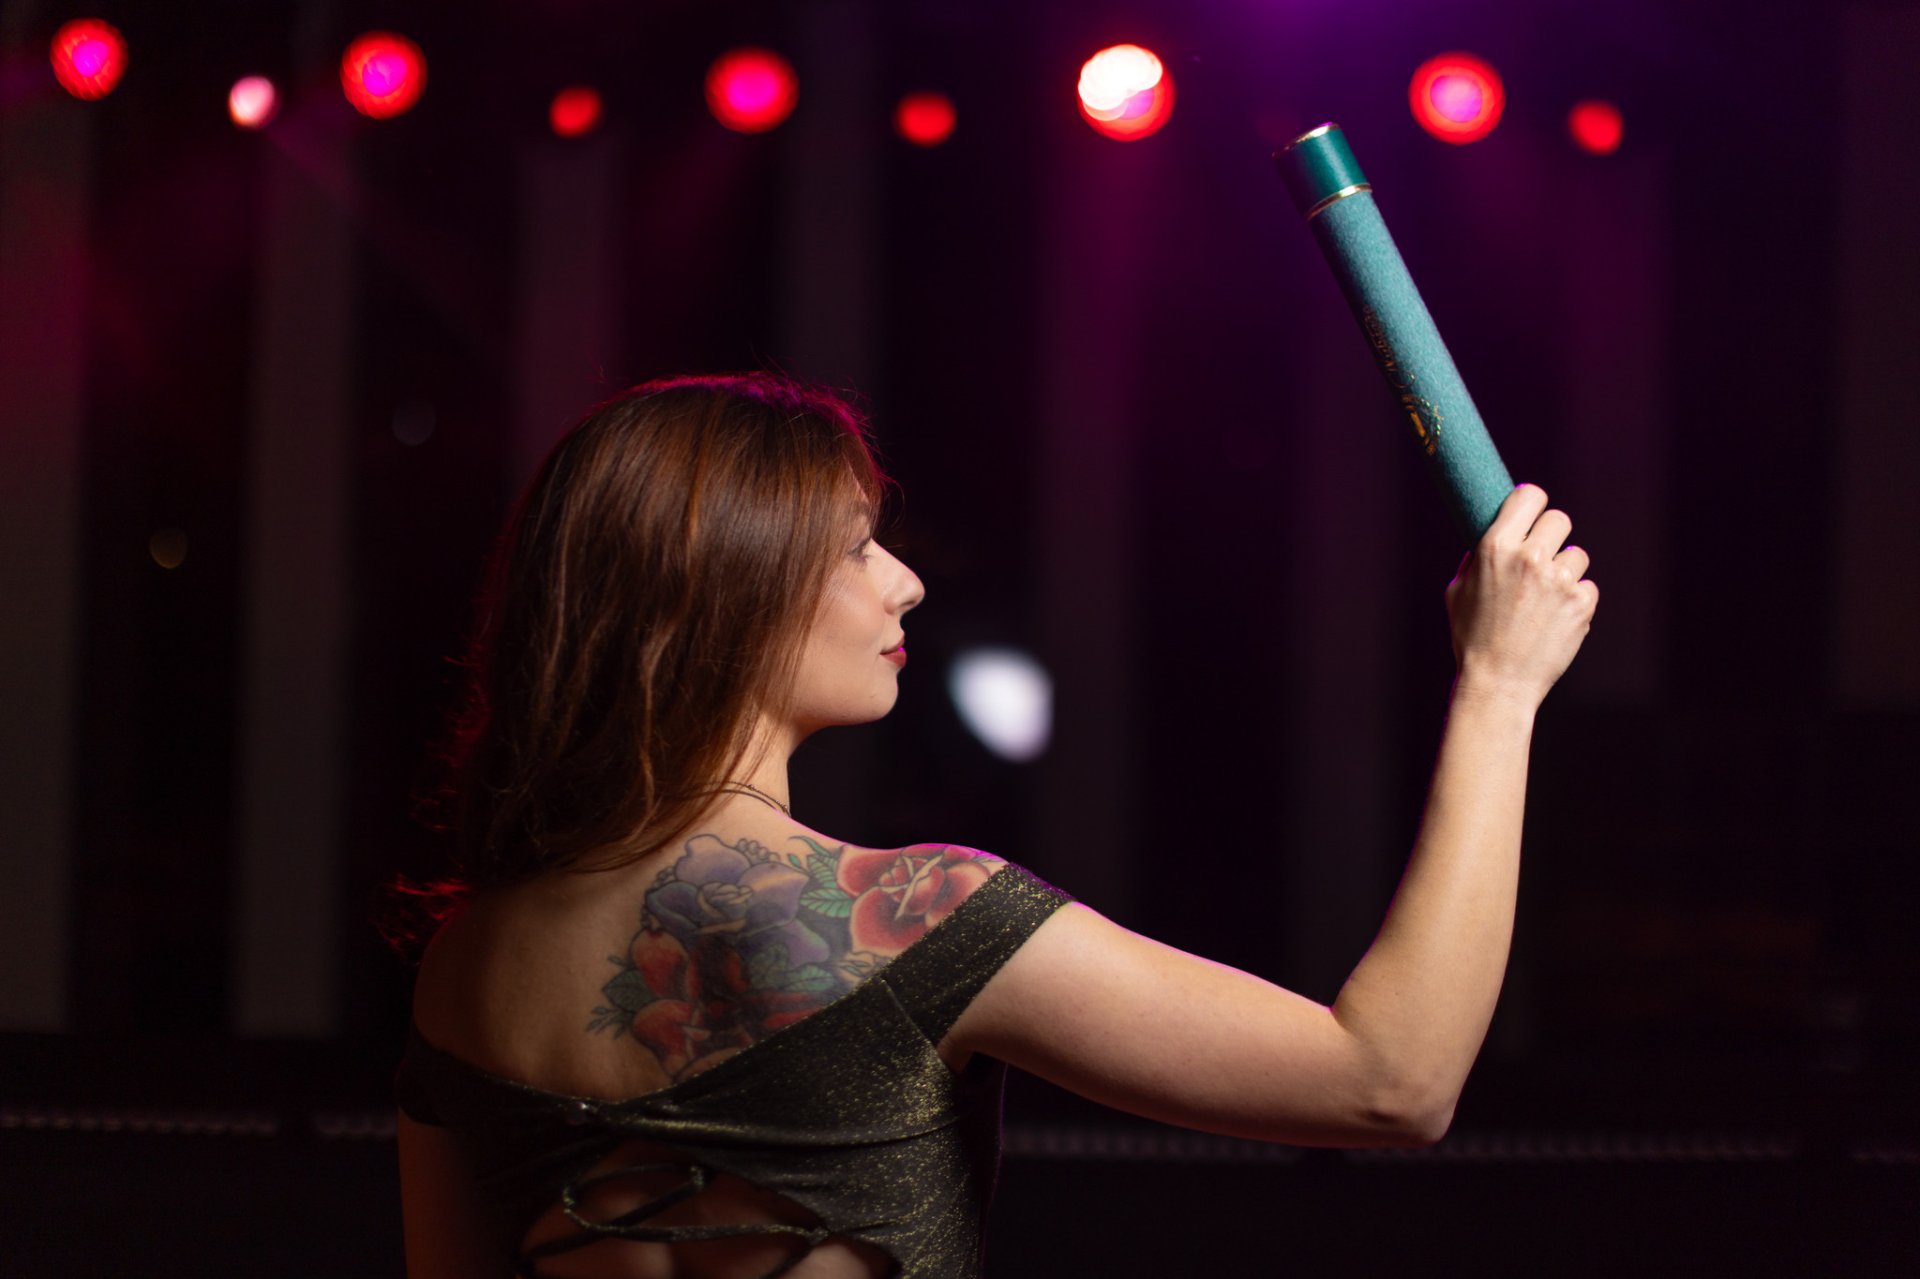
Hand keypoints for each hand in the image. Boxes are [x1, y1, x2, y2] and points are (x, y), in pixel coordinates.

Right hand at [1445, 484, 1597, 708]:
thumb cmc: (1471, 636)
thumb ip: (1478, 557)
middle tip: (1540, 558)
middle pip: (1559, 519)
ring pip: (1577, 555)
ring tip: (1545, 597)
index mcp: (1495, 548)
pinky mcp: (1581, 604)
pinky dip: (1574, 599)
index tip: (1530, 515)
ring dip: (1565, 570)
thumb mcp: (1458, 590)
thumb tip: (1497, 534)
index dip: (1531, 503)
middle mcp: (1529, 558)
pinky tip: (1554, 617)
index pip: (1530, 495)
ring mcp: (1559, 581)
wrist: (1498, 683)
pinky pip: (1587, 586)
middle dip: (1551, 536)